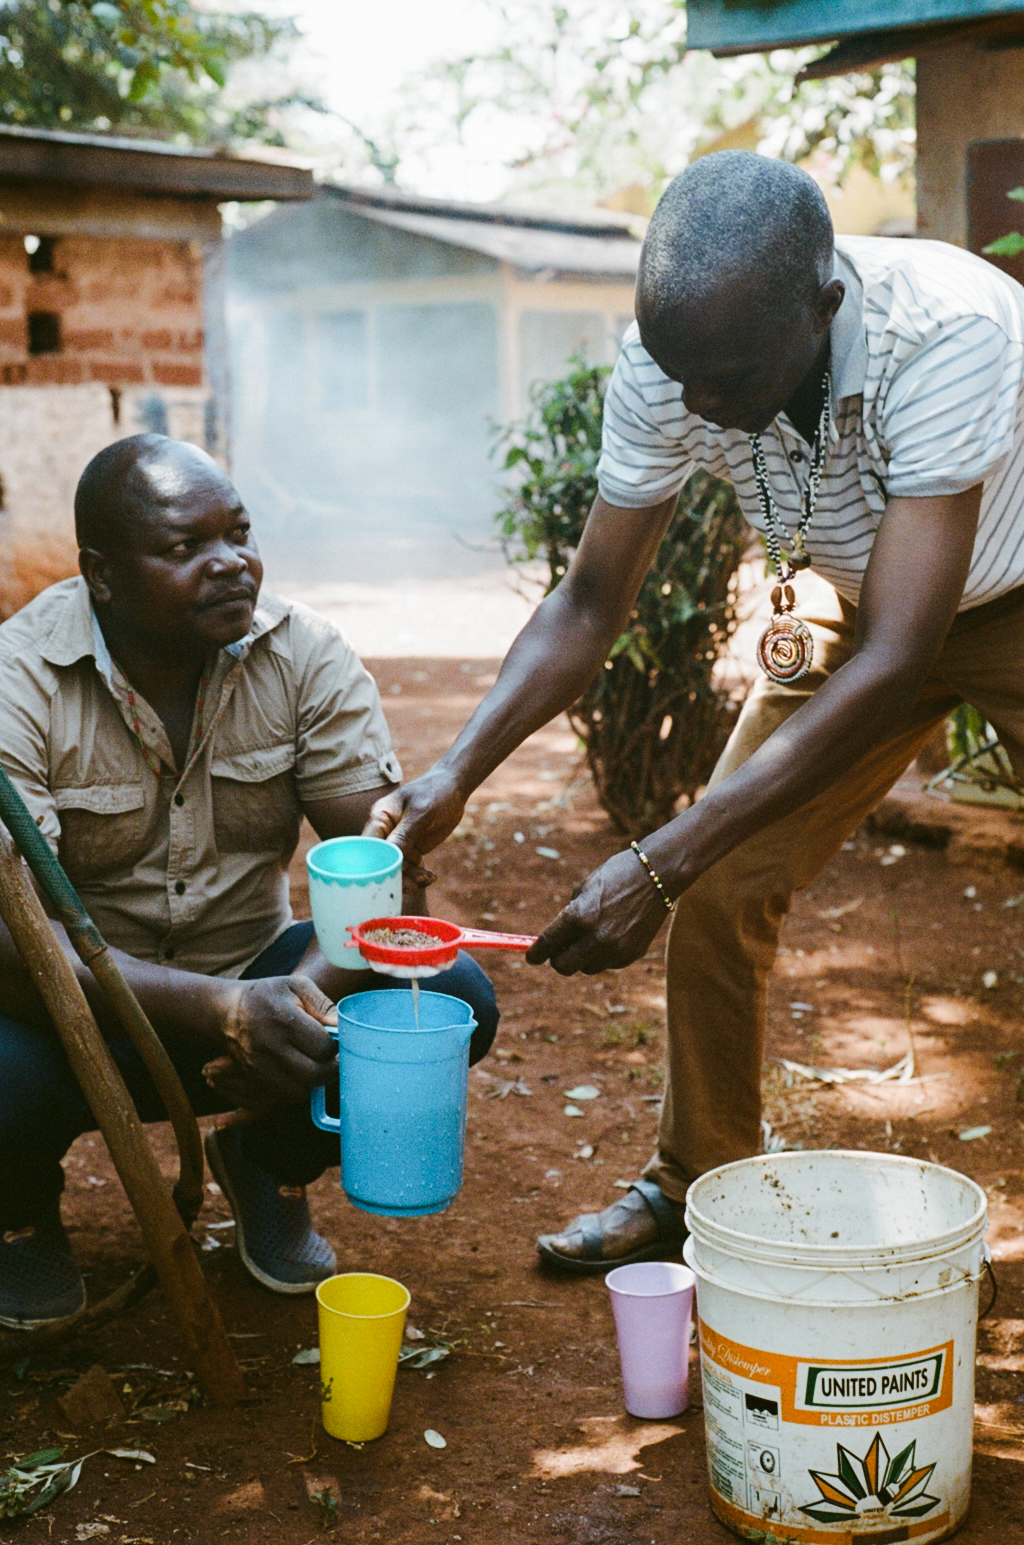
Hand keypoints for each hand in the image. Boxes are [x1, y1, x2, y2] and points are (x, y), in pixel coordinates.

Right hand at [202, 975, 337, 1108]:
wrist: (228, 1010)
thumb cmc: (268, 995)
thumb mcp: (297, 985)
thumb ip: (323, 1004)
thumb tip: (341, 1027)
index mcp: (284, 1020)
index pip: (324, 1048)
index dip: (336, 1047)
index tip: (334, 1040)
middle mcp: (270, 1046)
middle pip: (314, 1074)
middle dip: (330, 1069)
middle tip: (332, 1059)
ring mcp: (258, 1066)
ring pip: (300, 1091)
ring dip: (313, 1082)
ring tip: (314, 1064)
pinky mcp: (252, 1079)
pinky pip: (283, 1096)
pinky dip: (296, 1088)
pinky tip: (298, 1072)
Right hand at [363, 765, 465, 885]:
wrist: (454, 788)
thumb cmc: (435, 792)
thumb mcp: (421, 813)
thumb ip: (404, 835)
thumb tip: (389, 859)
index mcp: (379, 817)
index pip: (368, 845)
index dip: (374, 865)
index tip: (389, 878)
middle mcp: (383, 831)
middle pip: (379, 861)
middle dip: (394, 875)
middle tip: (415, 882)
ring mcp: (396, 841)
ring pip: (394, 868)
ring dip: (409, 878)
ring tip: (428, 878)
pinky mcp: (410, 848)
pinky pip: (408, 868)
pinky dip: (417, 876)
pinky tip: (431, 877)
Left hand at [526, 848, 671, 975]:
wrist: (657, 875)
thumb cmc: (616, 875)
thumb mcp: (584, 889)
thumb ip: (568, 916)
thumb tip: (554, 940)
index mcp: (578, 917)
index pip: (547, 945)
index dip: (535, 954)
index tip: (531, 957)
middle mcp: (596, 938)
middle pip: (563, 967)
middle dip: (557, 960)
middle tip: (558, 951)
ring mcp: (615, 950)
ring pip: (586, 968)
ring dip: (583, 957)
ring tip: (592, 936)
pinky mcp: (631, 956)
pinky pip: (608, 964)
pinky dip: (604, 955)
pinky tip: (612, 934)